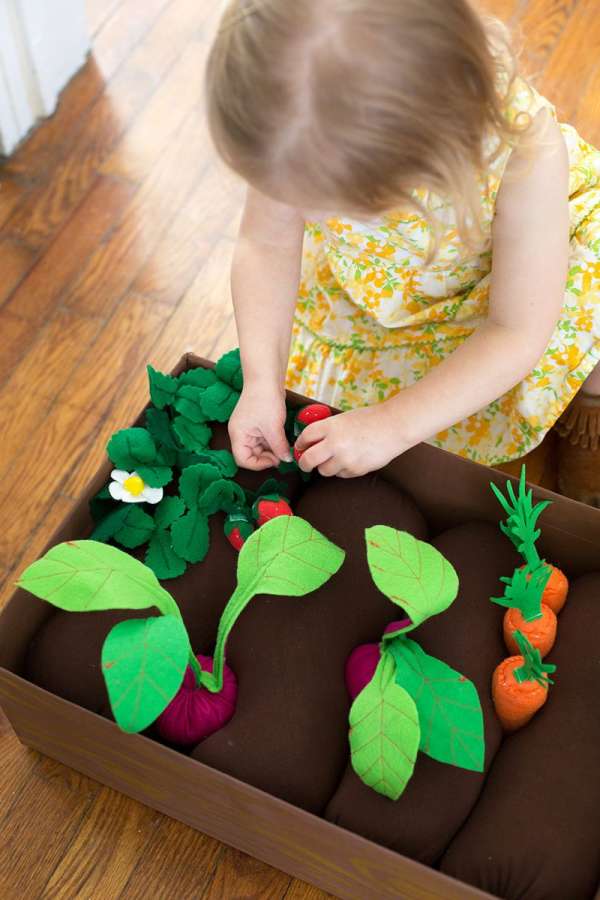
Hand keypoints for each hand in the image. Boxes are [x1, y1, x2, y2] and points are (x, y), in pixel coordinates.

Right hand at [229, 381, 290, 470]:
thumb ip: (279, 446)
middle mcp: (241, 433)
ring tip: (284, 446)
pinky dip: (273, 442)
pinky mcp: (258, 424)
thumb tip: (285, 460)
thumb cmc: (265, 399)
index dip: (258, 464)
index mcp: (238, 435)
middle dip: (267, 457)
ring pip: (259, 448)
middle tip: (282, 455)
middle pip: (251, 455)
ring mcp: (249, 429)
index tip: (274, 461)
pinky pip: (264, 439)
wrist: (266, 378)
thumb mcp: (273, 427)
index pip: (243, 460)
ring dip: (272, 450)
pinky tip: (282, 439)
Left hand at [295, 403, 410, 477]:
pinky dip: (342, 470)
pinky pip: (340, 474)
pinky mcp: (355, 470)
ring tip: (335, 459)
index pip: (305, 437)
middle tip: (305, 464)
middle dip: (304, 463)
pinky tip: (351, 460)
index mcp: (330, 426)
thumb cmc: (371, 419)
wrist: (394, 427)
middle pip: (308, 460)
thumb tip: (313, 442)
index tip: (300, 447)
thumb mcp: (344, 418)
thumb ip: (328, 430)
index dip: (300, 443)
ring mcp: (345, 459)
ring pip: (323, 471)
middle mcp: (334, 443)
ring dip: (325, 466)